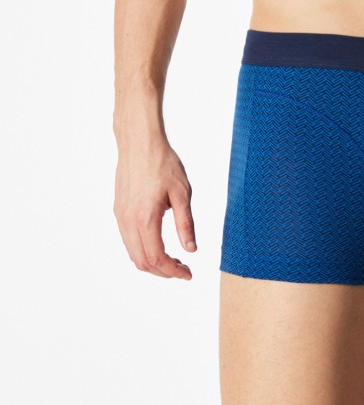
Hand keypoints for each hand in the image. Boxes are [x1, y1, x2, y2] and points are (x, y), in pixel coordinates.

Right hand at [114, 137, 196, 279]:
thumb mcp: (182, 193)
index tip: (188, 273)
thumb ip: (185, 224)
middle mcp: (128, 221)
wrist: (139, 142)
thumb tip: (191, 250)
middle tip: (183, 269)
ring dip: (152, 262)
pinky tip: (158, 243)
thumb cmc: (163, 163)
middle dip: (163, 271)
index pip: (157, 258)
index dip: (173, 271)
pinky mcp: (118, 210)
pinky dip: (142, 250)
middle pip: (142, 262)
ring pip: (133, 253)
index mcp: (145, 218)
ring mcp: (120, 216)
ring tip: (173, 259)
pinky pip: (128, 240)